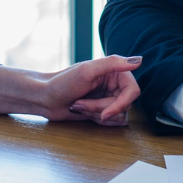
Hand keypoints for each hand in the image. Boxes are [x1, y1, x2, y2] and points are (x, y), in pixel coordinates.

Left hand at [0, 55, 141, 125]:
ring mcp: (108, 97)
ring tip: (79, 106)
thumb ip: (113, 63)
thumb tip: (138, 60)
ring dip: (97, 114)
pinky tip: (82, 111)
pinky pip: (112, 121)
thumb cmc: (62, 82)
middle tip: (81, 104)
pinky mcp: (102, 110)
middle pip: (125, 105)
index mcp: (114, 71)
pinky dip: (97, 120)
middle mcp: (114, 84)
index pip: (133, 91)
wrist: (44, 98)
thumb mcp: (87, 71)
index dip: (122, 104)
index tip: (105, 112)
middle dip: (101, 108)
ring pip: (119, 115)